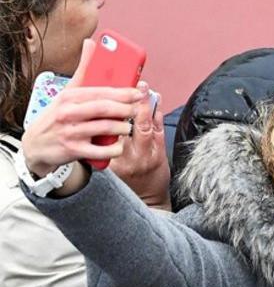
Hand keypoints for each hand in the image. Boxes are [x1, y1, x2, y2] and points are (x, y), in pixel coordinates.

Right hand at [21, 39, 141, 176]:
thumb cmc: (56, 116)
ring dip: (122, 128)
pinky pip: (100, 150)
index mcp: (69, 97)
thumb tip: (91, 43)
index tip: (139, 92)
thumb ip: (83, 70)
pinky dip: (113, 148)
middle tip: (136, 110)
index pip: (100, 92)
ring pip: (105, 128)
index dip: (123, 92)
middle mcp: (68, 113)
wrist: (35, 145)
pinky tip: (118, 145)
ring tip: (127, 126)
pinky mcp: (73, 150)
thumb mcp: (66, 92)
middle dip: (126, 109)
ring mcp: (70, 132)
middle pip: (104, 109)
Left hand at [110, 81, 170, 208]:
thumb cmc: (155, 176)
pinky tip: (99, 115)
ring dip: (110, 113)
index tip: (143, 88)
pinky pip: (102, 143)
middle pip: (125, 125)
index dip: (144, 105)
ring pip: (111, 133)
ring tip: (109, 97)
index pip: (146, 125)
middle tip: (122, 86)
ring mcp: (116, 162)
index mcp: (149, 155)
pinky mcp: (105, 166)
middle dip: (124, 103)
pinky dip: (101, 127)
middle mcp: (131, 158)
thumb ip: (156, 130)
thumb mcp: (162, 153)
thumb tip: (154, 105)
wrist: (145, 200)